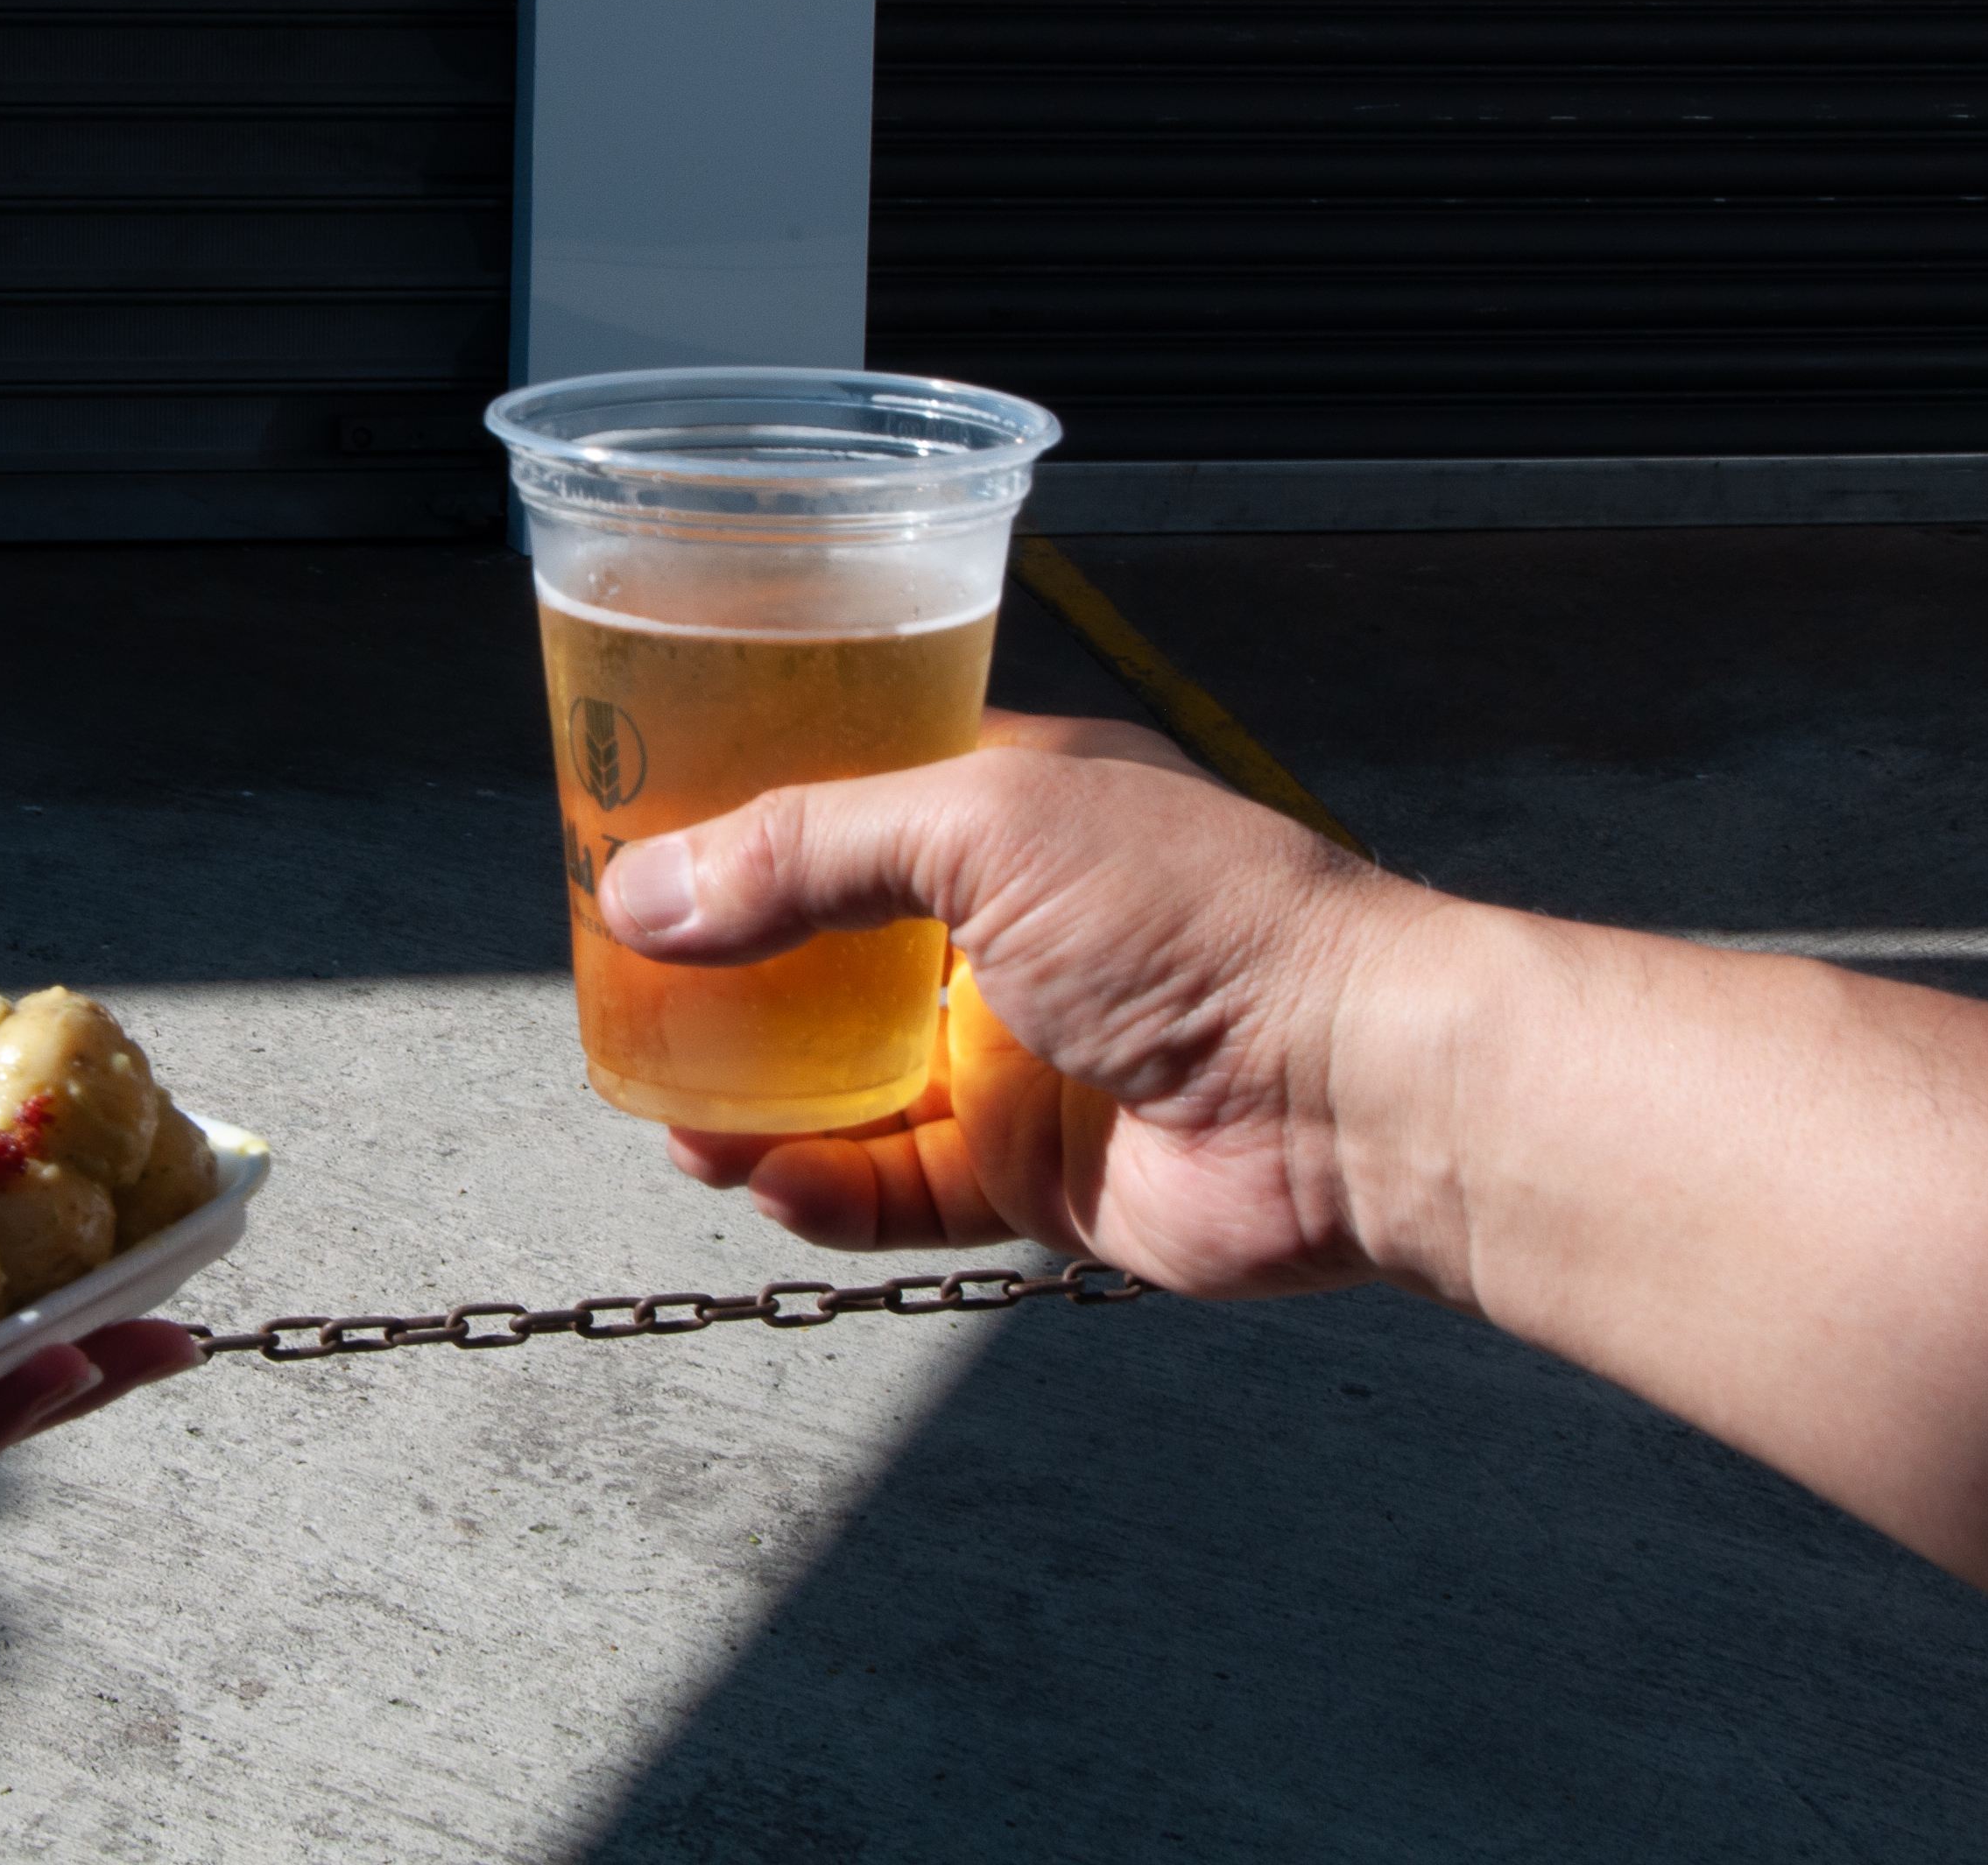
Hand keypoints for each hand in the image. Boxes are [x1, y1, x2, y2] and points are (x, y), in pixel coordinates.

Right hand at [605, 707, 1443, 1297]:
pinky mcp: (1035, 1172)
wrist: (1361, 1096)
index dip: (740, 821)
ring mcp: (1021, 1054)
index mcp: (1014, 811)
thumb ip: (808, 855)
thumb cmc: (1207, 922)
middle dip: (722, 982)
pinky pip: (898, 1188)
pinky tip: (764, 1184)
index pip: (844, 795)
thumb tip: (643, 893)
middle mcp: (1012, 928)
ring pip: (845, 1080)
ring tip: (675, 1122)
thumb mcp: (986, 832)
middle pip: (826, 951)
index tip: (631, 848)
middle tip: (626, 1004)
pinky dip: (825, 1191)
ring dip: (753, 1103)